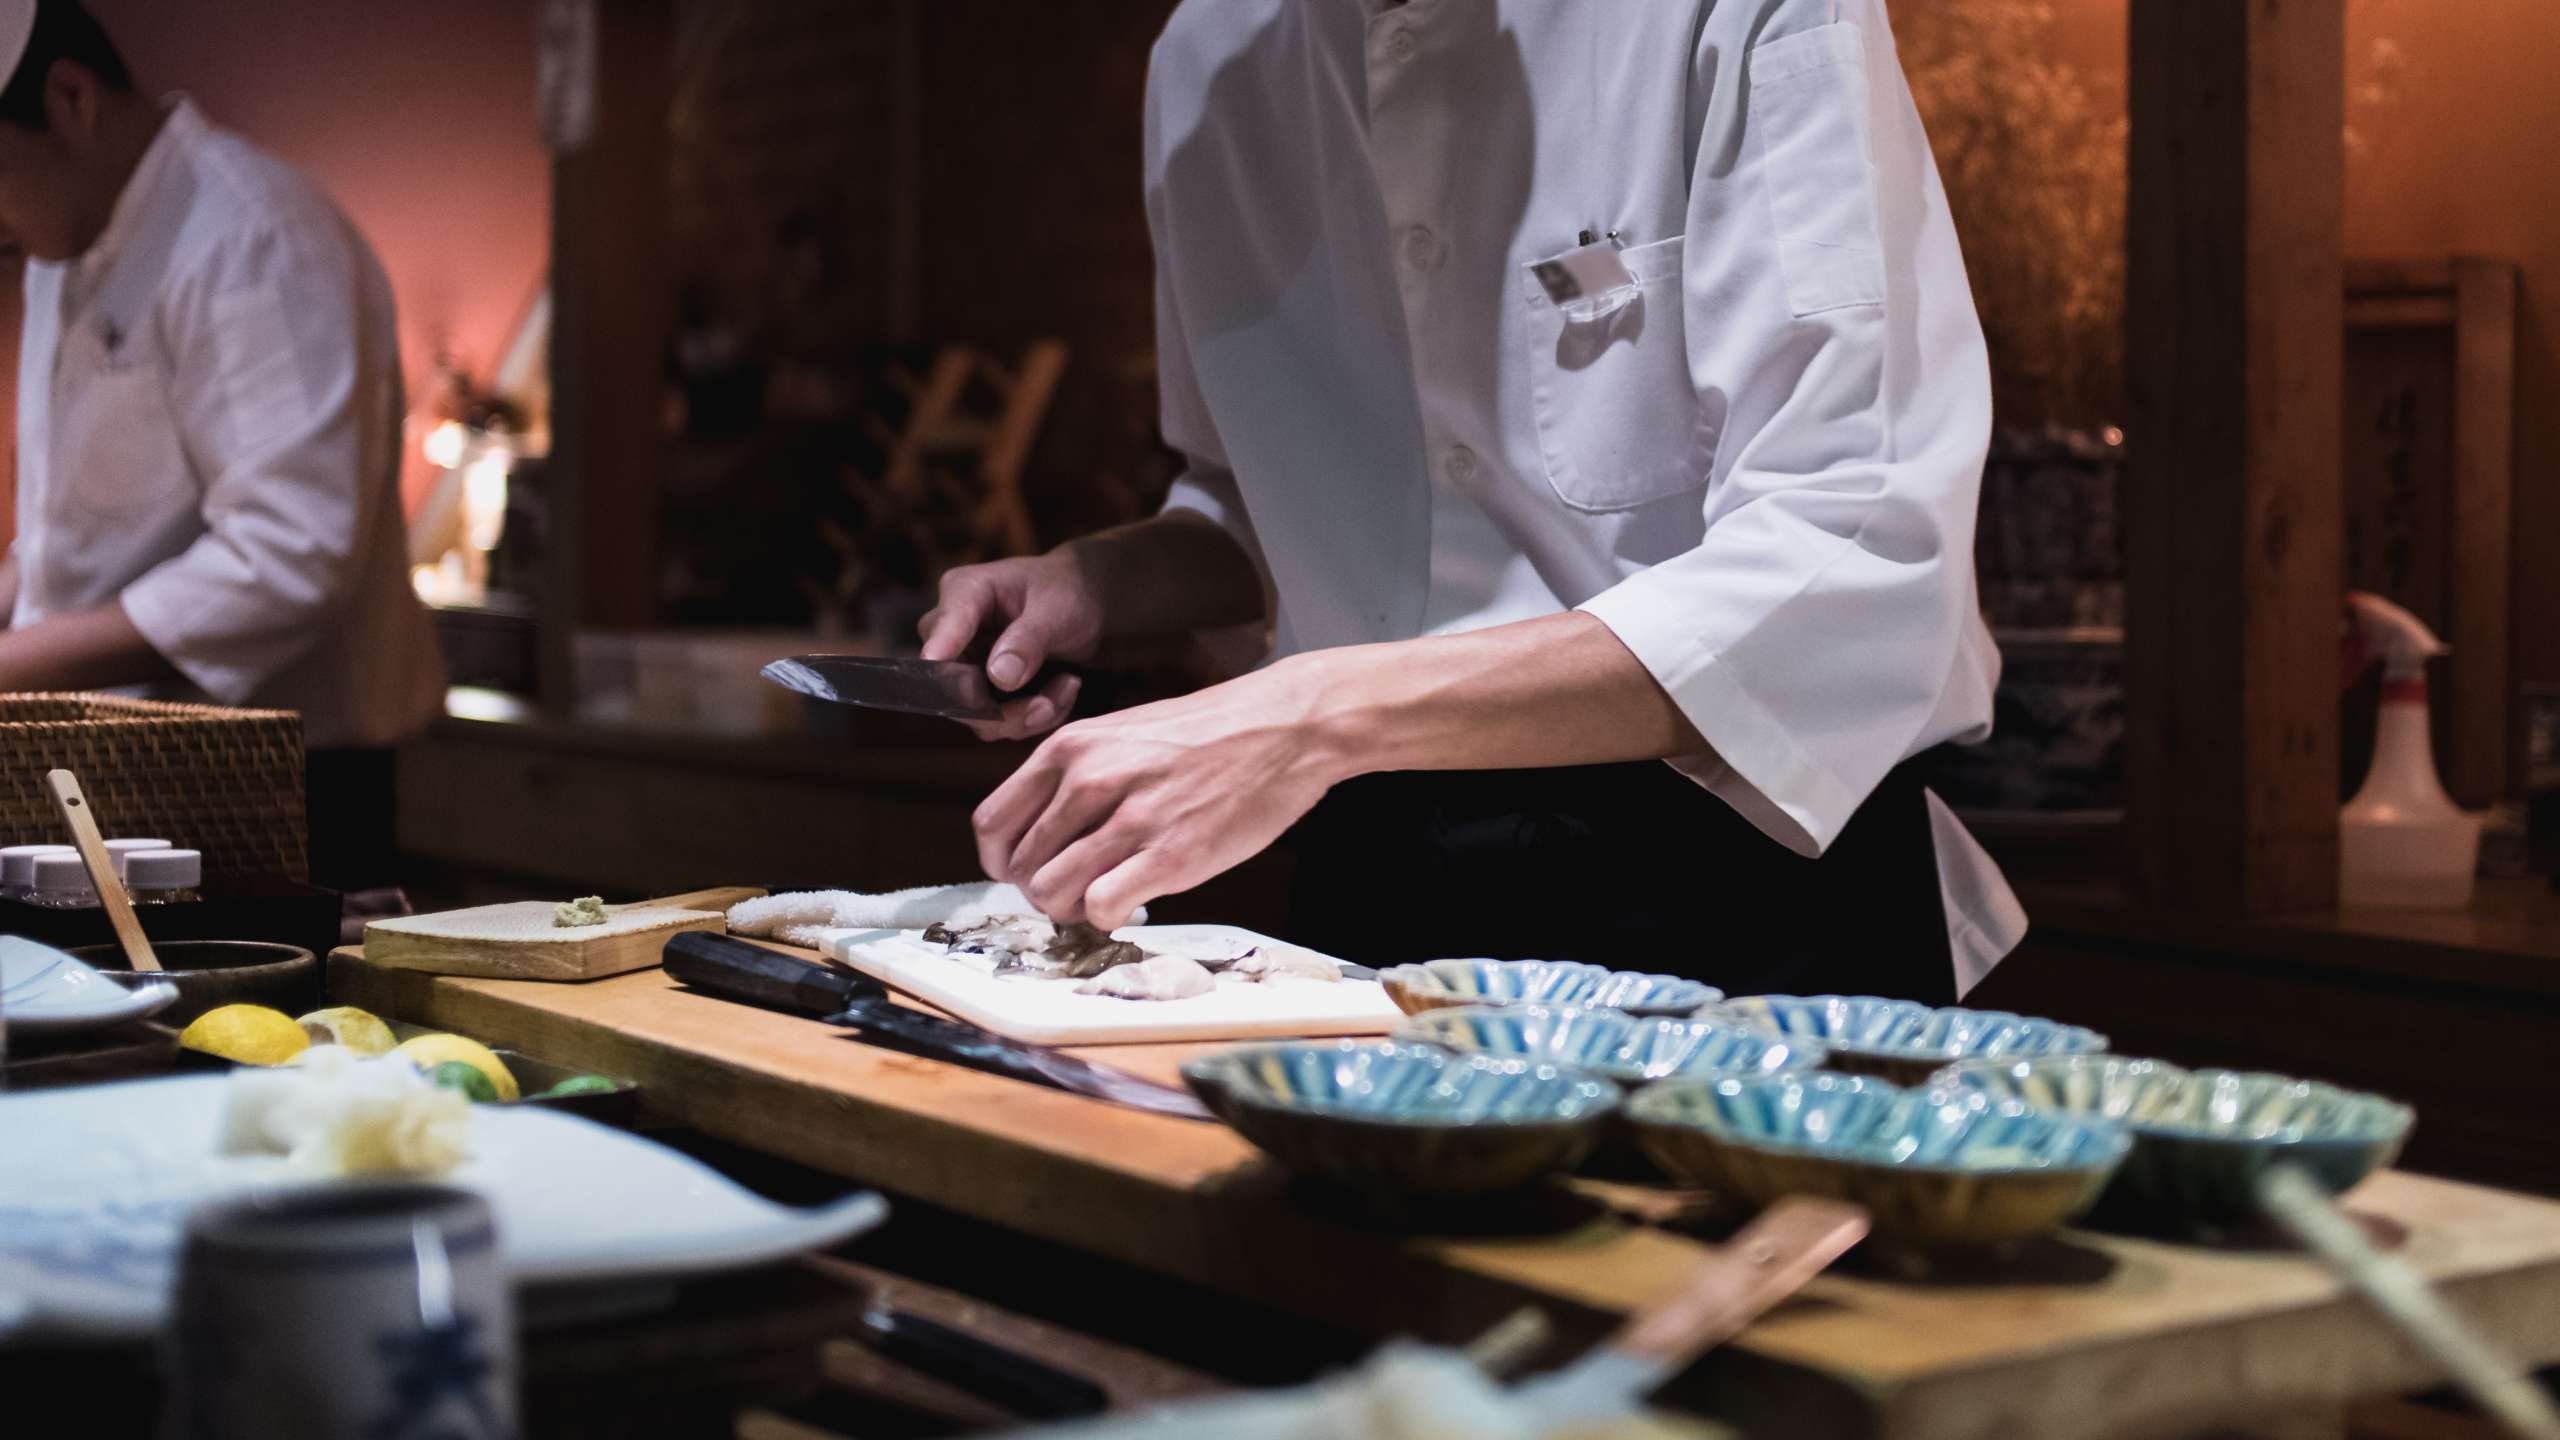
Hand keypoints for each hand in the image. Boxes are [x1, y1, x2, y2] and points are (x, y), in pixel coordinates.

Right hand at [918, 552, 1103, 739]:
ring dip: (1027, 715)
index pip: (942, 628)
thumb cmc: (1069, 592)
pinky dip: (1035, 717)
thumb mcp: (1058, 610)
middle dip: (1004, 709)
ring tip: (1068, 685)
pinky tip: (1062, 690)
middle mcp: (953, 633)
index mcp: (964, 592)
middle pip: (951, 687)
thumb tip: (1000, 678)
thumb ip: (1029, 640)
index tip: (948, 678)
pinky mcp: (981, 693)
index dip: (941, 656)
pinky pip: (997, 723)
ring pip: (976, 716)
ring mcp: (964, 666)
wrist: (1088, 606)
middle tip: (1049, 704)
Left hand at [972, 656, 1347, 927]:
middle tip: (1076, 890)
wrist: (1283, 726)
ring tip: (1103, 897)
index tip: (1024, 871)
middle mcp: (1090, 780)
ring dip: (1071, 909)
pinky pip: (1101, 907)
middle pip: (1022, 868)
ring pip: (1053, 894)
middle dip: (1042, 891)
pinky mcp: (1171, 855)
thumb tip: (1044, 834)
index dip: (1002, 861)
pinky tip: (1133, 901)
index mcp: (1071, 748)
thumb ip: (1077, 776)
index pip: (993, 824)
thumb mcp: (1122, 733)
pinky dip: (1107, 917)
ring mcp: (1130, 818)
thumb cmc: (1209, 732)